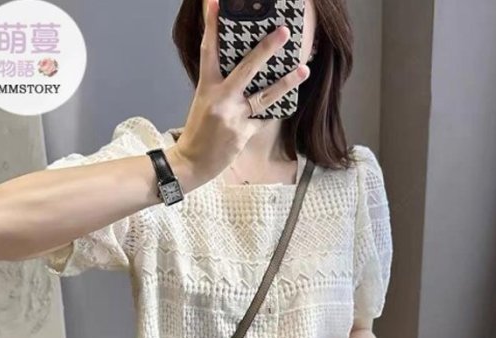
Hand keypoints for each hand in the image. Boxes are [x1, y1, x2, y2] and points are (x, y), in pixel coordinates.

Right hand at [172, 0, 310, 181]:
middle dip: (267, 49)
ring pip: (265, 96)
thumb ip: (221, 86)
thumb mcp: (203, 102)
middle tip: (283, 32)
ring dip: (286, 82)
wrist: (192, 162)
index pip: (209, 51)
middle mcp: (220, 99)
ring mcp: (234, 117)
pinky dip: (271, 113)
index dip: (212, 26)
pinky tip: (282, 105)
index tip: (216, 3)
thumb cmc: (198, 132)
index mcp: (206, 87)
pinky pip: (264, 119)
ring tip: (303, 69)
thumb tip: (245, 71)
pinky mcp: (244, 133)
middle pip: (247, 69)